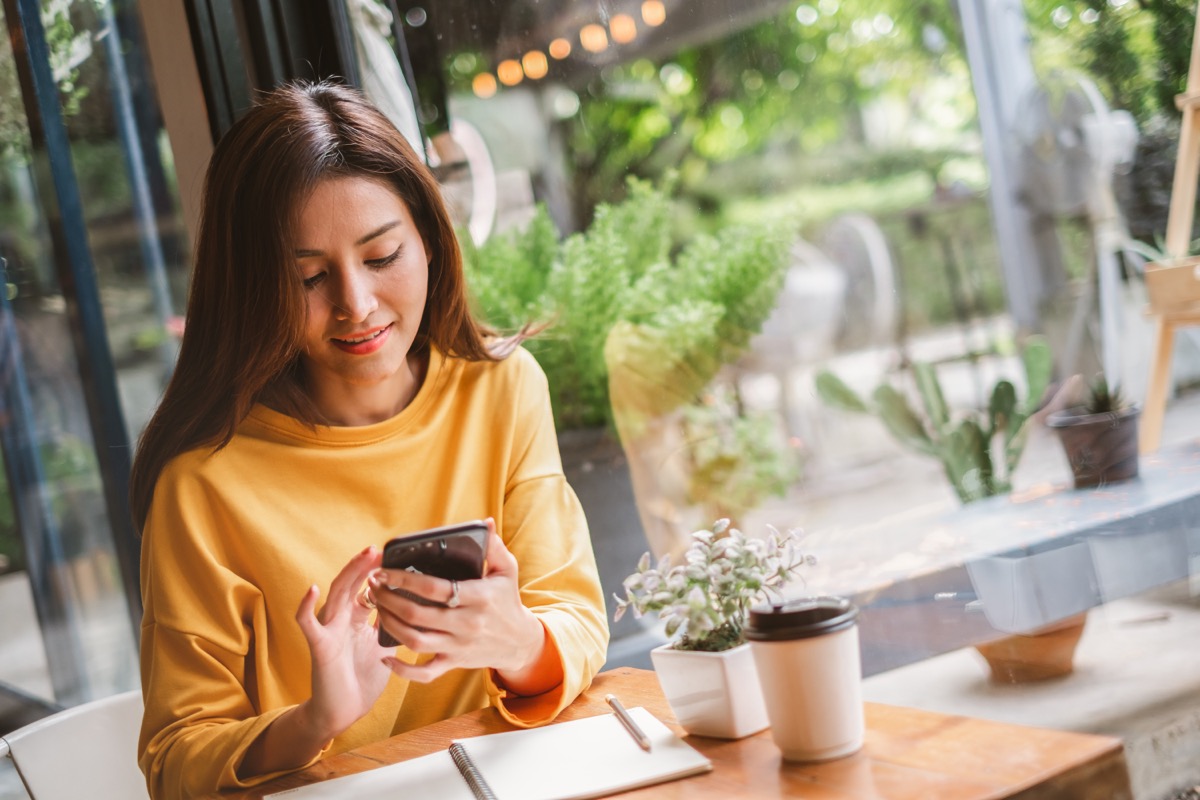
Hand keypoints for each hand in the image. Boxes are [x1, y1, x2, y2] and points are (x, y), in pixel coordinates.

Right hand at [294, 545, 392, 739]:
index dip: (377, 572)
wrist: (343, 711)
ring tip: (362, 557)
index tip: (394, 556)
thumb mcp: (384, 646)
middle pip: (351, 584)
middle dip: (365, 566)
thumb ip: (393, 625)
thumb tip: (417, 608)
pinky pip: (308, 624)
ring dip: (348, 574)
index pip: (366, 588)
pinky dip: (306, 606)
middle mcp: (341, 620)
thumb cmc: (362, 679)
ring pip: (336, 595)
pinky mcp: (319, 646)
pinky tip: (311, 589)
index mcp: (356, 619)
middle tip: (379, 548)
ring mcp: (328, 630)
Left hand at [370, 518, 546, 685]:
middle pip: (418, 614)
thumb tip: (486, 522)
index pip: (435, 588)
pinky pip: (424, 674)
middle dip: (389, 599)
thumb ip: (494, 546)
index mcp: (479, 597)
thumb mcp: (507, 570)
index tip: (384, 570)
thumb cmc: (507, 601)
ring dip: (390, 625)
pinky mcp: (454, 663)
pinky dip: (402, 670)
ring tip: (377, 607)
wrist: (519, 642)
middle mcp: (467, 624)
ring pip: (415, 641)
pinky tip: (385, 656)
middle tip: (373, 586)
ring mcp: (459, 646)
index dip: (404, 579)